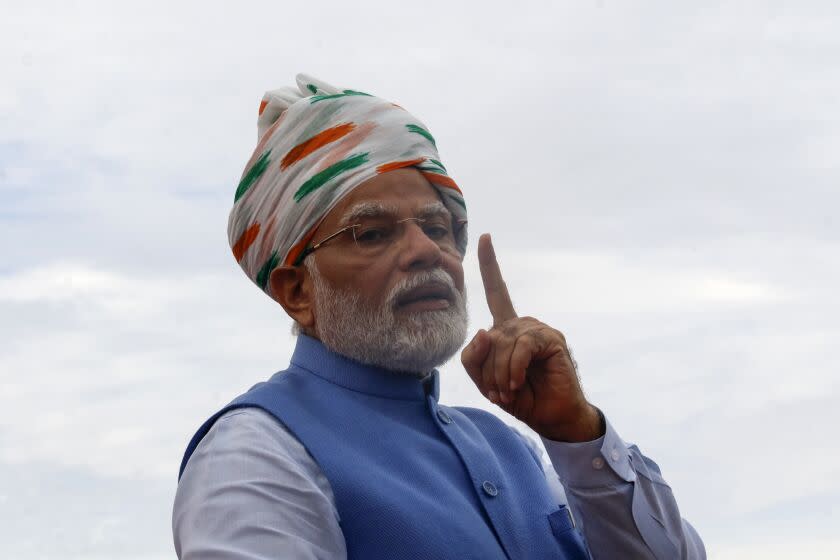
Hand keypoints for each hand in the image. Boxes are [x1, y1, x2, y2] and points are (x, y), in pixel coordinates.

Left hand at [460, 234, 603, 441]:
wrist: (551, 417)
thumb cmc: (521, 397)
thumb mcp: (486, 381)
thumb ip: (474, 358)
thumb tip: (482, 331)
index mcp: (507, 329)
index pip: (497, 291)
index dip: (489, 264)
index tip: (484, 237)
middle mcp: (522, 323)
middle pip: (487, 338)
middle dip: (487, 370)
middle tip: (499, 393)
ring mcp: (538, 328)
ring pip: (501, 342)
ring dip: (500, 373)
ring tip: (509, 391)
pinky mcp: (551, 337)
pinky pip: (520, 346)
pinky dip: (513, 367)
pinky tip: (516, 382)